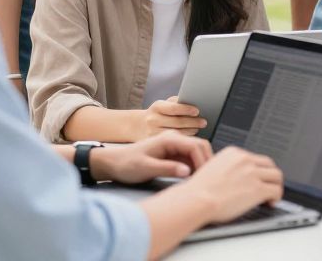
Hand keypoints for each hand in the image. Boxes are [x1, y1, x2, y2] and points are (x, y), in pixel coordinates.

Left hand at [92, 131, 212, 182]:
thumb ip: (167, 169)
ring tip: (201, 182)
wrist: (114, 163)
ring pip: (196, 153)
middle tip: (207, 180)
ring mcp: (175, 145)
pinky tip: (193, 179)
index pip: (195, 146)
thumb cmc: (127, 164)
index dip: (203, 161)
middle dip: (206, 161)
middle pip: (200, 146)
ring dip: (201, 165)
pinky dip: (194, 167)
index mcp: (169, 139)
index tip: (205, 177)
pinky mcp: (173, 153)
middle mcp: (175, 139)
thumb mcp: (146, 168)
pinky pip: (189, 158)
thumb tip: (188, 172)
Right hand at [132, 97, 205, 139]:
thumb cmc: (157, 113)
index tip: (197, 111)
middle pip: (177, 122)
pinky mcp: (154, 144)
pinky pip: (172, 142)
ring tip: (198, 128)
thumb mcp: (163, 104)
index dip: (186, 109)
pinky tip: (190, 137)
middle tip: (204, 122)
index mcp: (157, 107)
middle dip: (193, 122)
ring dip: (190, 131)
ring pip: (176, 133)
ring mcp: (152, 133)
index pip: (174, 108)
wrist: (137, 126)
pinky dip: (183, 139)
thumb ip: (177, 102)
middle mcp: (153, 120)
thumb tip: (194, 101)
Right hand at [177, 146, 283, 223]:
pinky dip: (277, 196)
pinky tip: (272, 202)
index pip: (254, 158)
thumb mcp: (212, 168)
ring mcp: (252, 173)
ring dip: (276, 185)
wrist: (196, 200)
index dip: (259, 170)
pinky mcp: (257, 189)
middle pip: (269, 164)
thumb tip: (236, 177)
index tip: (258, 178)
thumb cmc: (198, 191)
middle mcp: (245, 160)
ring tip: (272, 194)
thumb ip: (227, 168)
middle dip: (270, 176)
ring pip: (276, 176)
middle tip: (269, 185)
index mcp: (233, 153)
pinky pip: (276, 190)